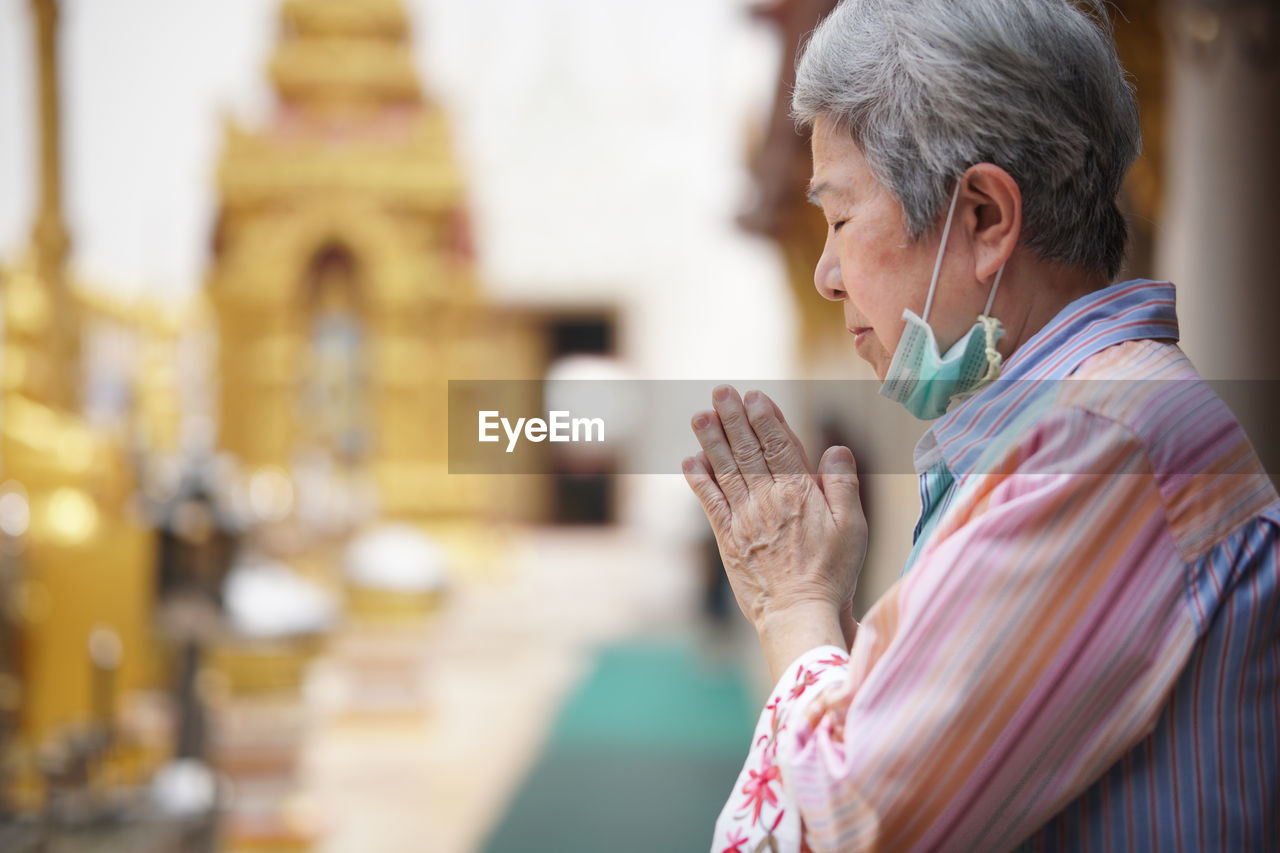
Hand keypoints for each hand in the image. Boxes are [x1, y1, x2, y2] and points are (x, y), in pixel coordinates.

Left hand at [683, 386, 867, 676]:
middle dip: (733, 418)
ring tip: (700, 415)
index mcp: (800, 492)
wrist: (798, 612)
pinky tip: (690, 461)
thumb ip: (844, 484)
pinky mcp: (727, 538)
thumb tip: (835, 447)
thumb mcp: (854, 527)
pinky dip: (699, 480)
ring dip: (711, 440)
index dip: (765, 417)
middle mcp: (768, 499)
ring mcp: (744, 518)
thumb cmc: (832, 572)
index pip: (779, 444)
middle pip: (747, 449)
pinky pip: (710, 502)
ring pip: (725, 469)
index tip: (754, 396)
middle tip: (721, 392)